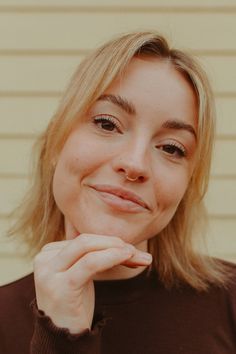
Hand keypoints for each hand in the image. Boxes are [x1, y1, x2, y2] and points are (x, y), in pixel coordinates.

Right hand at [34, 223, 151, 333]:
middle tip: (133, 250)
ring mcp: (49, 274)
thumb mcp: (81, 275)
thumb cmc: (74, 304)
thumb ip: (94, 256)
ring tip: (133, 254)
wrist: (62, 337)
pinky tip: (127, 257)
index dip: (107, 240)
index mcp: (48, 253)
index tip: (129, 249)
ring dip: (114, 248)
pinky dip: (111, 256)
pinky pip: (90, 263)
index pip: (81, 239)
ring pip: (86, 247)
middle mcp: (44, 260)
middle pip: (84, 240)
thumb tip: (126, 246)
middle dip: (111, 242)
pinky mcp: (61, 286)